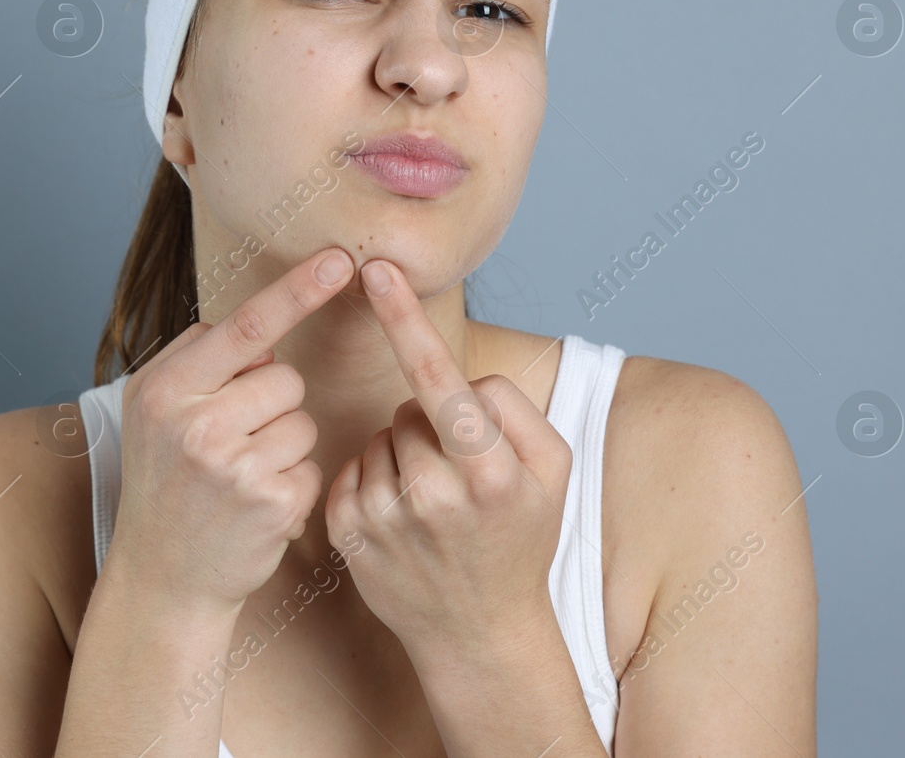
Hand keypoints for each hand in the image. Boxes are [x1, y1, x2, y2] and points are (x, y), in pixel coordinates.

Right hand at [105, 246, 355, 616]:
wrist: (161, 578)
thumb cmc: (166, 483)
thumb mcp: (155, 412)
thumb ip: (199, 363)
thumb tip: (263, 336)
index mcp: (163, 390)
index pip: (243, 327)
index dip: (296, 291)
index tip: (339, 260)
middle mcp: (194, 424)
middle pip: (284, 377)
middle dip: (272, 403)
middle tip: (231, 444)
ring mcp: (233, 467)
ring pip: (303, 420)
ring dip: (284, 445)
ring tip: (241, 478)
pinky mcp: (269, 504)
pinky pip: (311, 466)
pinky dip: (293, 484)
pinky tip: (257, 508)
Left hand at [324, 258, 572, 669]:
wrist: (481, 634)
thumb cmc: (521, 537)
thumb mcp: (554, 473)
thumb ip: (515, 410)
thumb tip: (459, 381)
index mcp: (493, 473)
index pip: (441, 377)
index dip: (408, 320)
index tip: (377, 269)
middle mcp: (436, 496)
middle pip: (413, 404)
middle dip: (433, 422)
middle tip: (462, 475)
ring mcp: (387, 518)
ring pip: (381, 434)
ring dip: (404, 451)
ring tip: (433, 501)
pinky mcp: (349, 534)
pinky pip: (353, 466)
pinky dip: (376, 477)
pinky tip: (402, 515)